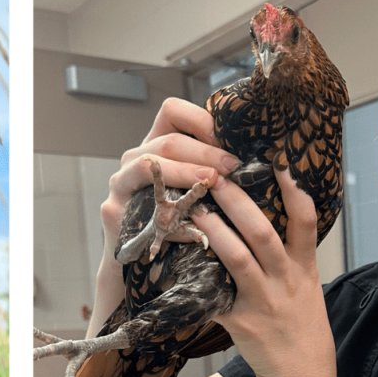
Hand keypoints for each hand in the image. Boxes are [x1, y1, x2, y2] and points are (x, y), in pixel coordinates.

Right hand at [91, 98, 241, 328]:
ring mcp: (119, 183)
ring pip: (150, 163)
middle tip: (233, 165)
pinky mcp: (113, 211)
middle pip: (168, 140)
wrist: (143, 264)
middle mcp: (134, 158)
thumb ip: (213, 167)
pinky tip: (194, 224)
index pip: (174, 112)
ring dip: (186, 171)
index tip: (233, 138)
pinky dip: (171, 212)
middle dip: (204, 151)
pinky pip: (141, 204)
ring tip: (213, 182)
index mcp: (157, 144)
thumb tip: (265, 155)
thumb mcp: (196, 188)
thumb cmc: (179, 222)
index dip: (203, 120)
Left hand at [190, 165, 335, 376]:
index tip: (280, 162)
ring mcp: (263, 300)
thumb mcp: (307, 288)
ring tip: (192, 209)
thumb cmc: (301, 329)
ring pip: (236, 257)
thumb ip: (291, 258)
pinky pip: (212, 295)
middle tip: (216, 175)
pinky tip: (173, 262)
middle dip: (238, 201)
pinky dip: (193, 279)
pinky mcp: (241, 322)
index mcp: (304, 268)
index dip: (294, 191)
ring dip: (212, 230)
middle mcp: (286, 279)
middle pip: (262, 231)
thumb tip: (266, 223)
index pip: (306, 221)